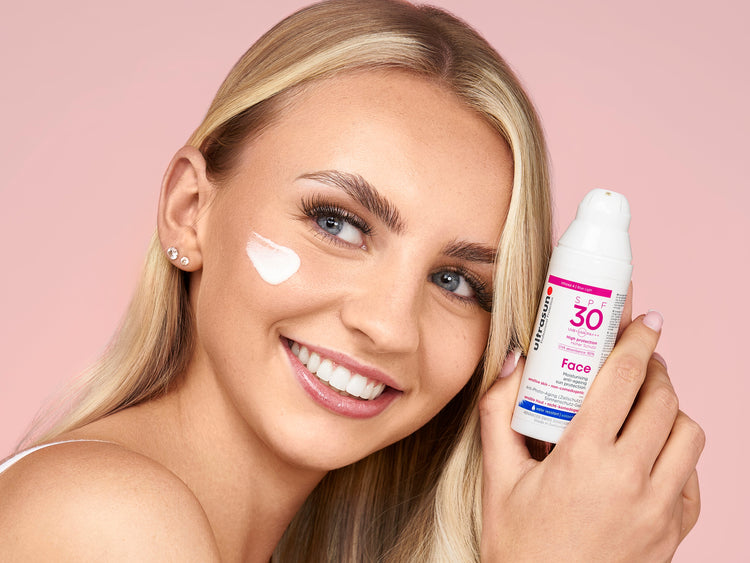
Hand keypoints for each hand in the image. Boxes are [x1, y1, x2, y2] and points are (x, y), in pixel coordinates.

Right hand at [479, 302, 703, 561]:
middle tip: (634, 362)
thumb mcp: (497, 478)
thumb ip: (498, 412)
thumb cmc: (519, 546)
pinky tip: (649, 454)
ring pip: (689, 434)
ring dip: (671, 410)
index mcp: (584, 459)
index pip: (623, 379)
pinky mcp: (675, 533)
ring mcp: (661, 510)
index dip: (637, 339)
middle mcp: (632, 480)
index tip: (645, 319)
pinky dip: (678, 453)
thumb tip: (513, 362)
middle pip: (664, 399)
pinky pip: (693, 476)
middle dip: (654, 368)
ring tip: (642, 407)